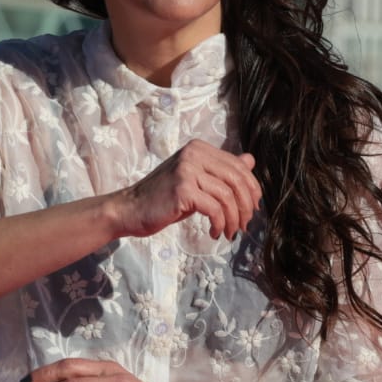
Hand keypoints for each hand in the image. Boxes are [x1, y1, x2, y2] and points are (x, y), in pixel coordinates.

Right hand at [108, 141, 259, 241]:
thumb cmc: (162, 198)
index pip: (238, 167)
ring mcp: (187, 171)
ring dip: (233, 220)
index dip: (252, 190)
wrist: (129, 209)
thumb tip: (250, 160)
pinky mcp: (182, 190)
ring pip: (227, 197)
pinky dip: (220, 224)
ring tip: (229, 233)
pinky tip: (215, 233)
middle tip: (244, 225)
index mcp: (198, 148)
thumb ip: (221, 169)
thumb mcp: (195, 179)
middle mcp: (193, 154)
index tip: (251, 209)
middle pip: (237, 180)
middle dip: (245, 207)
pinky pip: (214, 209)